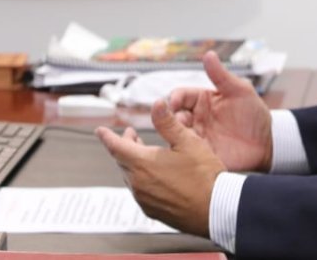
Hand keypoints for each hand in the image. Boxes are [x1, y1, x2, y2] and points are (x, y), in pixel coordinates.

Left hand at [96, 100, 224, 236]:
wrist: (216, 210)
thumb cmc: (205, 178)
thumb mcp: (188, 142)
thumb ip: (168, 122)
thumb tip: (156, 104)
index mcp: (143, 163)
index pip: (115, 146)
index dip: (107, 136)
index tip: (100, 131)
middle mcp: (139, 183)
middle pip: (122, 161)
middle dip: (124, 146)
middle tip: (131, 137)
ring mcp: (144, 199)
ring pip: (131, 176)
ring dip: (134, 163)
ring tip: (145, 154)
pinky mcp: (152, 211)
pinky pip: (140, 191)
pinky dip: (142, 179)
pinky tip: (157, 176)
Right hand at [169, 51, 272, 172]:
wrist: (267, 142)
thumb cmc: (254, 113)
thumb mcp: (240, 91)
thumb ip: (222, 76)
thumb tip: (209, 54)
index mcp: (202, 100)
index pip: (181, 96)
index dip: (174, 98)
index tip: (173, 102)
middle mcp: (196, 118)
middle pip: (174, 117)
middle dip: (170, 119)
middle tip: (177, 122)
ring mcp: (198, 137)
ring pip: (178, 135)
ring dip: (176, 136)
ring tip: (184, 138)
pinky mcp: (202, 154)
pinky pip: (188, 154)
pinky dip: (184, 152)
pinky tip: (189, 152)